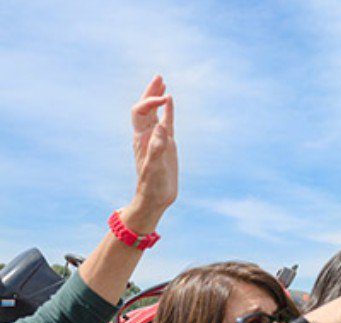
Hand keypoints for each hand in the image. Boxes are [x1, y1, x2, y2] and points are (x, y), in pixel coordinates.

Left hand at [125, 75, 176, 232]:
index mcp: (142, 138)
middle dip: (150, 92)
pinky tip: (171, 101)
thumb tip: (160, 125)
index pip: (141, 111)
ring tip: (162, 83)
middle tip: (159, 77)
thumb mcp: (154, 167)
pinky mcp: (166, 144)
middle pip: (145, 108)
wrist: (155, 197)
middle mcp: (147, 135)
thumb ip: (156, 147)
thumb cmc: (152, 185)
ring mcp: (157, 138)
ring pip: (155, 113)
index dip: (150, 101)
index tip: (165, 97)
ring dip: (157, 97)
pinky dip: (168, 111)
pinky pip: (166, 122)